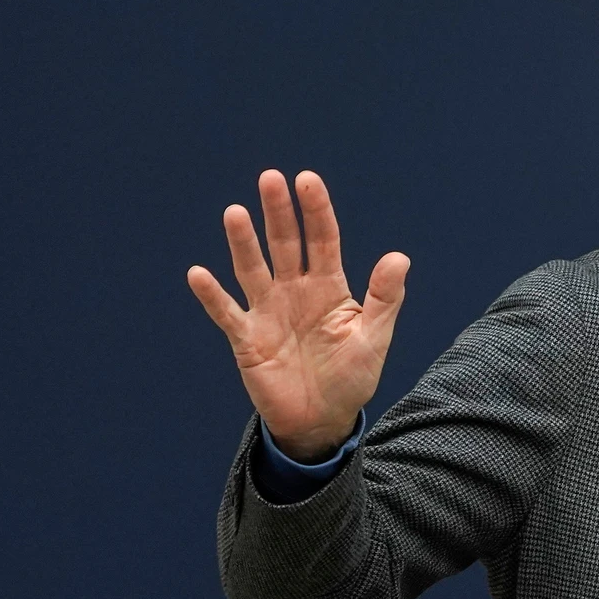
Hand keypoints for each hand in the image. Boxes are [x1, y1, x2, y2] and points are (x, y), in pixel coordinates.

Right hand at [187, 169, 408, 461]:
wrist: (322, 420)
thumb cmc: (351, 376)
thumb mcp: (374, 338)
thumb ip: (384, 298)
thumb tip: (399, 257)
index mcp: (329, 287)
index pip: (323, 240)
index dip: (315, 211)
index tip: (307, 180)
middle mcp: (295, 291)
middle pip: (285, 245)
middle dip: (278, 213)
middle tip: (270, 178)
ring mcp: (268, 312)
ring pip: (253, 270)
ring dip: (243, 243)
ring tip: (236, 213)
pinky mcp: (246, 339)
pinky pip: (226, 313)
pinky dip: (212, 295)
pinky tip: (198, 273)